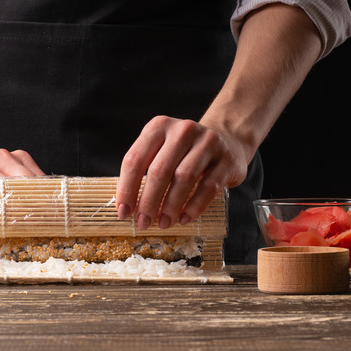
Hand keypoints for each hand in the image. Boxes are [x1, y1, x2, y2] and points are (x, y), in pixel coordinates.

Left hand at [116, 116, 248, 229]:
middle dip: (148, 201)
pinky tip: (184, 218)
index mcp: (159, 126)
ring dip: (170, 206)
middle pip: (159, 170)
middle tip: (143, 222)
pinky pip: (208, 187)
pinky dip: (194, 206)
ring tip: (164, 223)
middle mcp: (183, 130)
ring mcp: (208, 142)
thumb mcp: (162, 150)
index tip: (123, 212)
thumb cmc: (186, 152)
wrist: (228, 141)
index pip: (135, 159)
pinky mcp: (226, 159)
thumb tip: (128, 207)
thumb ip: (145, 170)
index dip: (126, 188)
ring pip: (184, 178)